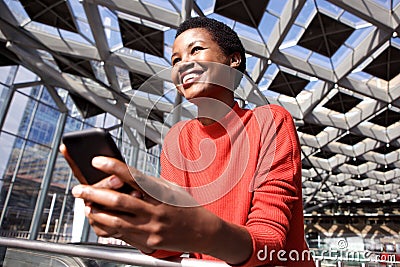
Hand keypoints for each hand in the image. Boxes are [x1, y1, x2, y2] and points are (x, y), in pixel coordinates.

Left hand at [70, 156, 222, 255]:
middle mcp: (155, 211)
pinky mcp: (147, 243)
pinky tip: (98, 220)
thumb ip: (148, 184)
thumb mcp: (170, 188)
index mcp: (161, 193)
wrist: (203, 232)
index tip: (96, 161)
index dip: (113, 167)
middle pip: (118, 201)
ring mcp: (150, 229)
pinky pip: (120, 235)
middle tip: (79, 189)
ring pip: (114, 221)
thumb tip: (124, 177)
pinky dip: (105, 227)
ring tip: (86, 205)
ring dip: (95, 212)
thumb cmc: (187, 207)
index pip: (133, 177)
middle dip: (94, 193)